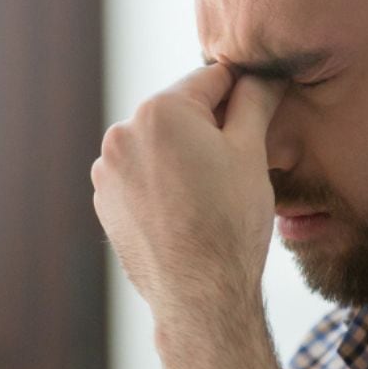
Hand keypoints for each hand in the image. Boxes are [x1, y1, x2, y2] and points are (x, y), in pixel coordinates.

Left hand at [90, 64, 285, 320]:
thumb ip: (254, 101)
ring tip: (210, 193)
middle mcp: (122, 133)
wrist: (199, 294)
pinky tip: (185, 210)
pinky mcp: (104, 201)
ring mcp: (107, 170)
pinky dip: (161, 183)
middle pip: (179, 113)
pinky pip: (139, 176)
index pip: (211, 79)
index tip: (260, 106)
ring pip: (158, 145)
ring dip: (182, 155)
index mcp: (159, 110)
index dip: (242, 92)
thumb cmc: (230, 222)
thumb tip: (263, 73)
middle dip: (208, 128)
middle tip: (236, 164)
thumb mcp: (251, 152)